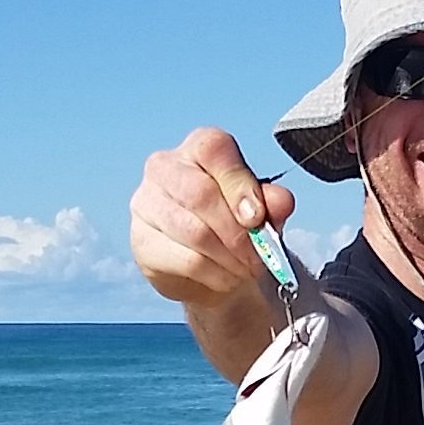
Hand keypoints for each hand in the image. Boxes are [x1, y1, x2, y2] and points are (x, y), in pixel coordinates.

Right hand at [129, 127, 295, 307]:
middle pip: (200, 194)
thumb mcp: (262, 211)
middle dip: (237, 232)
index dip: (240, 185)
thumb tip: (282, 200)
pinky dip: (214, 275)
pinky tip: (225, 277)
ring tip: (245, 268)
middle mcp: (164, 166)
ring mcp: (146, 203)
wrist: (212, 267)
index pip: (215, 151)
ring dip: (228, 257)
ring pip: (193, 231)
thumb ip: (273, 202)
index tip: (257, 218)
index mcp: (198, 147)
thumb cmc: (236, 225)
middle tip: (257, 255)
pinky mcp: (141, 241)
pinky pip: (185, 260)